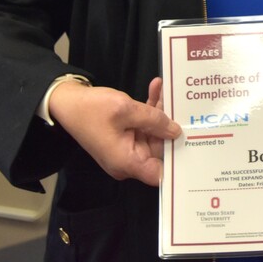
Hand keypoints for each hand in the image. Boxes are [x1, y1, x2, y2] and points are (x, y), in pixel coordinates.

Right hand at [48, 77, 180, 186]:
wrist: (66, 102)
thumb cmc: (91, 109)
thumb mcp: (126, 110)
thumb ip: (153, 119)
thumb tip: (175, 131)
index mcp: (127, 162)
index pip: (160, 174)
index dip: (178, 162)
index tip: (196, 146)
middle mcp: (128, 161)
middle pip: (160, 149)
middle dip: (172, 126)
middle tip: (187, 105)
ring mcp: (126, 149)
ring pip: (153, 134)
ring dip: (161, 112)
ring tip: (169, 90)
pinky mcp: (124, 137)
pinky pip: (143, 126)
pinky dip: (149, 110)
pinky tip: (156, 88)